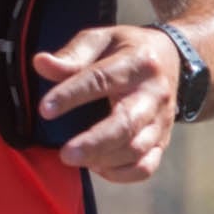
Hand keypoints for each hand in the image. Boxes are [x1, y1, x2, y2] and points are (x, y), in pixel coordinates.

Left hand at [38, 27, 185, 180]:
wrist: (172, 59)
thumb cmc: (126, 49)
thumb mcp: (102, 39)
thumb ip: (72, 54)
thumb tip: (41, 64)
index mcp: (137, 63)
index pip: (101, 79)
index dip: (71, 95)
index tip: (45, 109)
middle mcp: (154, 94)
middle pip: (126, 123)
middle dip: (95, 143)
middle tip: (65, 154)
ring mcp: (161, 120)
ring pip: (136, 149)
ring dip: (103, 159)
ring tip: (74, 156)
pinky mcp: (162, 140)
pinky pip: (146, 166)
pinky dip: (120, 174)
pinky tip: (96, 166)